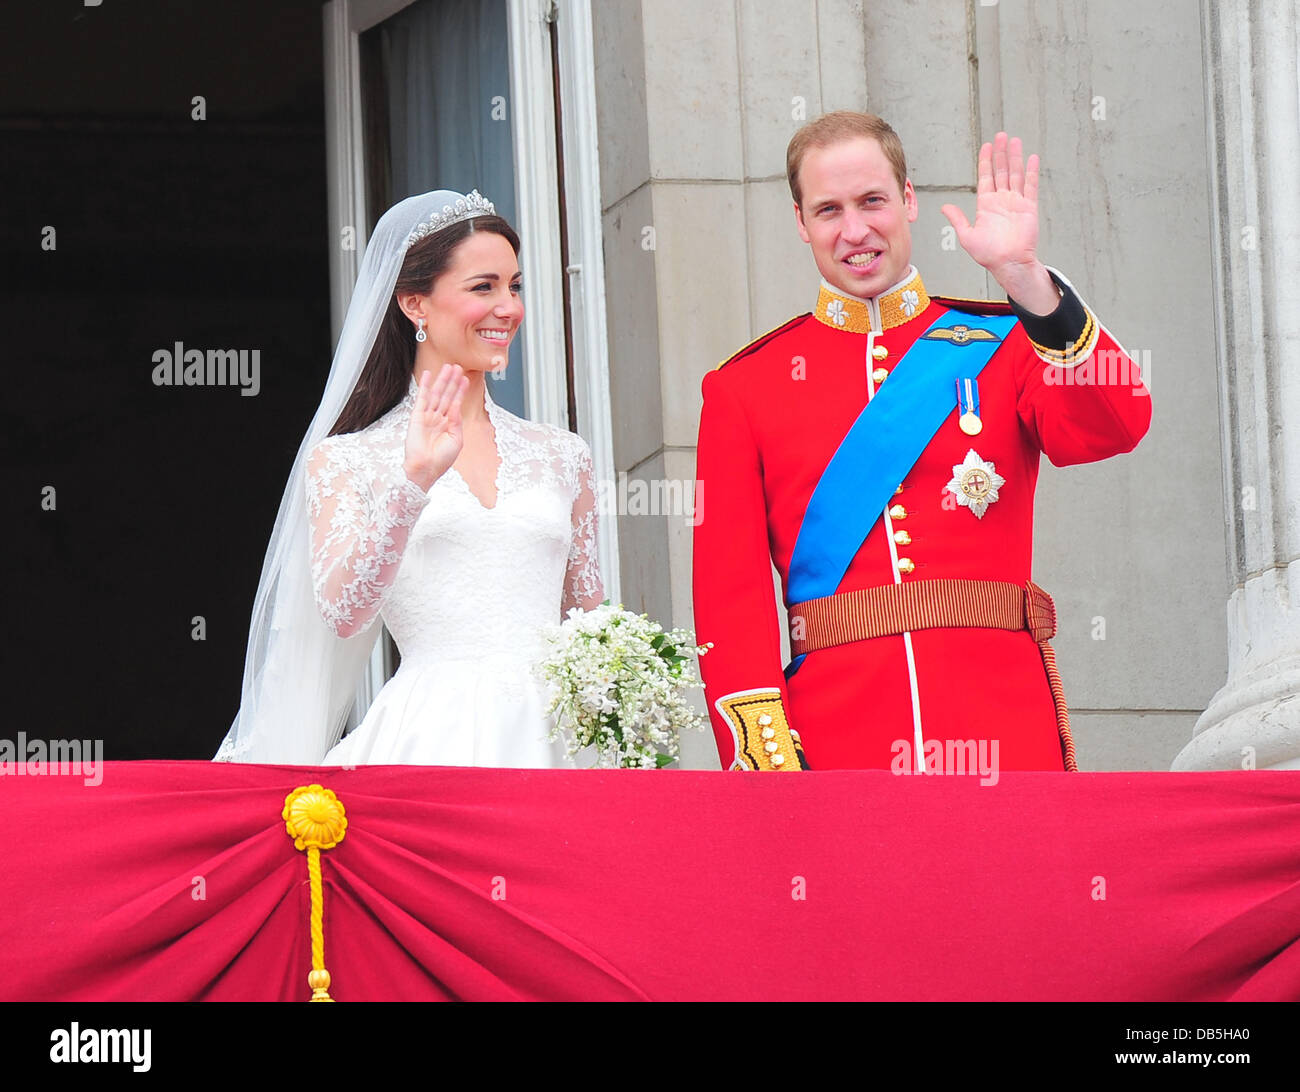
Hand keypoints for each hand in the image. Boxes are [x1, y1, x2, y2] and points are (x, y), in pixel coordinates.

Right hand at [403, 364, 467, 490]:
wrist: (426, 468)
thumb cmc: (441, 460)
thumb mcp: (456, 440)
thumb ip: (457, 421)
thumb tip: (457, 405)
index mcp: (448, 426)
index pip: (455, 403)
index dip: (460, 391)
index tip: (466, 379)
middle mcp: (438, 419)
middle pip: (446, 395)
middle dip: (452, 381)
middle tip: (458, 367)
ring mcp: (427, 416)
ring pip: (436, 394)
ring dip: (442, 380)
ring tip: (448, 367)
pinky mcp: (416, 416)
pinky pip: (421, 398)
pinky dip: (424, 386)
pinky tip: (427, 375)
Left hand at [940, 132, 1057, 312]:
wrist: (1008, 264)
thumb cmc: (988, 254)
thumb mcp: (967, 236)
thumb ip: (957, 219)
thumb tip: (945, 207)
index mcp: (986, 205)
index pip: (986, 177)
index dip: (986, 161)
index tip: (987, 146)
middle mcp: (1001, 201)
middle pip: (1001, 171)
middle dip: (1001, 153)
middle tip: (1001, 135)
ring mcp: (1016, 202)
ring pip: (1016, 174)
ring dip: (1015, 157)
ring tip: (1015, 141)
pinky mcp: (1029, 207)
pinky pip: (1031, 186)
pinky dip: (1031, 172)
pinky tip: (1031, 158)